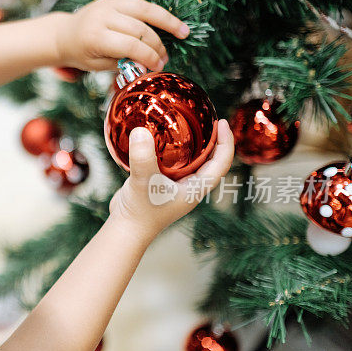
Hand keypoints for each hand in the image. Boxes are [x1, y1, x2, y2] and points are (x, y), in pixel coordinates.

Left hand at [53, 0, 188, 71]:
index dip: (148, 57)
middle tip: (166, 57)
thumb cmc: (82, 53)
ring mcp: (110, 2)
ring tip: (183, 31)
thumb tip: (147, 65)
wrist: (64, 34)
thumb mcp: (96, 65)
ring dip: (166, 20)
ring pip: (144, 8)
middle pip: (139, 28)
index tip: (159, 67)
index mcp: (95, 36)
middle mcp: (103, 15)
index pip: (130, 45)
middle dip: (157, 45)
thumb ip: (121, 64)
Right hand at [109, 120, 234, 236]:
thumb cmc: (140, 211)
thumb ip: (143, 156)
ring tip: (188, 127)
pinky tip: (160, 140)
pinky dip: (172, 151)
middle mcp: (189, 187)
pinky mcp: (160, 185)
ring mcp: (175, 187)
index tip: (223, 123)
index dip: (226, 142)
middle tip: (209, 121)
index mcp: (196, 188)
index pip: (221, 163)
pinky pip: (173, 164)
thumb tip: (140, 131)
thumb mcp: (143, 181)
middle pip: (211, 161)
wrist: (125, 229)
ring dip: (193, 146)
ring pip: (191, 163)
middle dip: (214, 141)